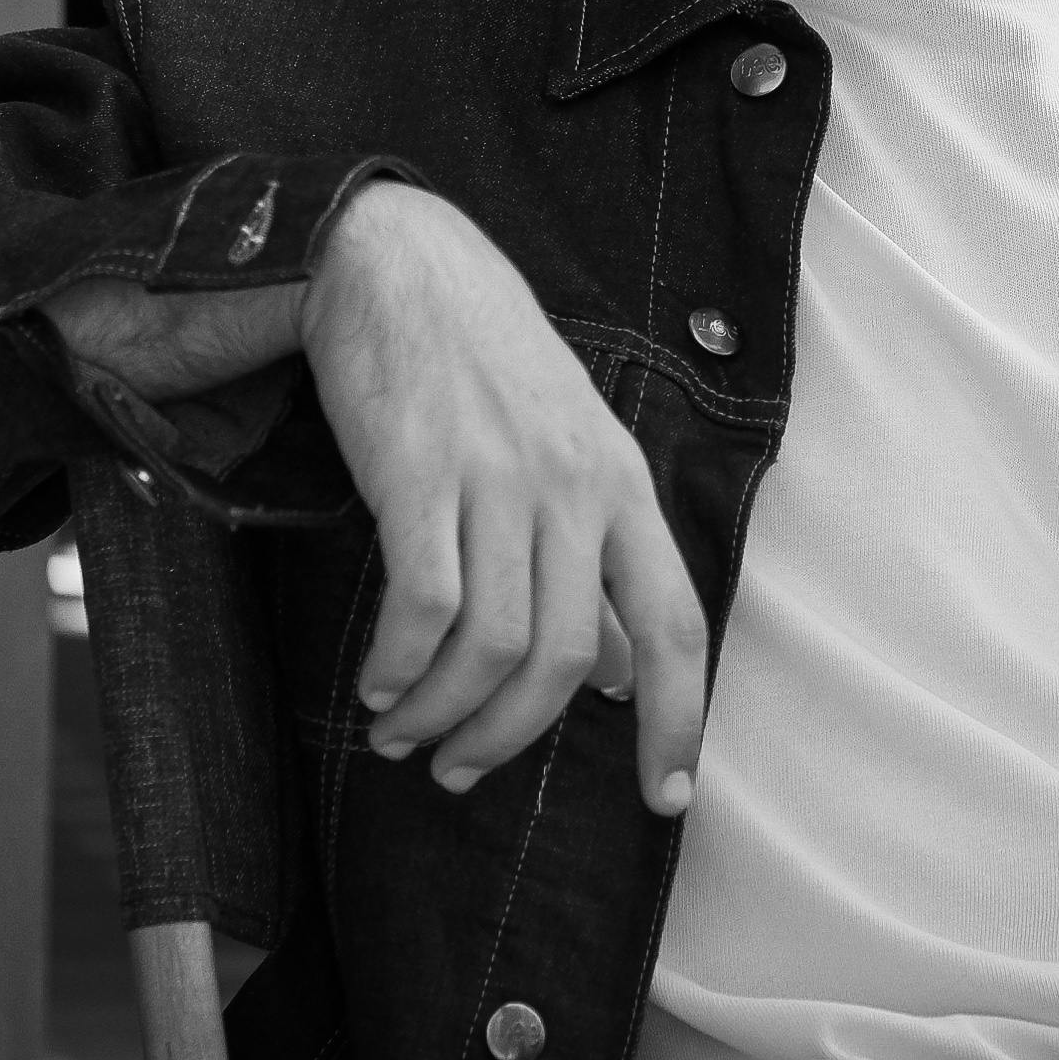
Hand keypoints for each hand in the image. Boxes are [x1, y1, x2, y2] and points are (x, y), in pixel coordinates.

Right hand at [43, 183, 706, 813]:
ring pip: (495, 646)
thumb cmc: (481, 366)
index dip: (681, 720)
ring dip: (444, 714)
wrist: (397, 260)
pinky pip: (424, 605)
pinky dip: (400, 666)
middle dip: (514, 739)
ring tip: (403, 735)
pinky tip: (377, 685)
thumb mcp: (566, 452)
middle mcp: (576, 487)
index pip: (678, 623)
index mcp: (622, 486)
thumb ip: (594, 561)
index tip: (669, 799)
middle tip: (461, 772)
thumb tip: (618, 675)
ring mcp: (501, 478)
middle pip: (571, 660)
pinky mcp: (421, 473)